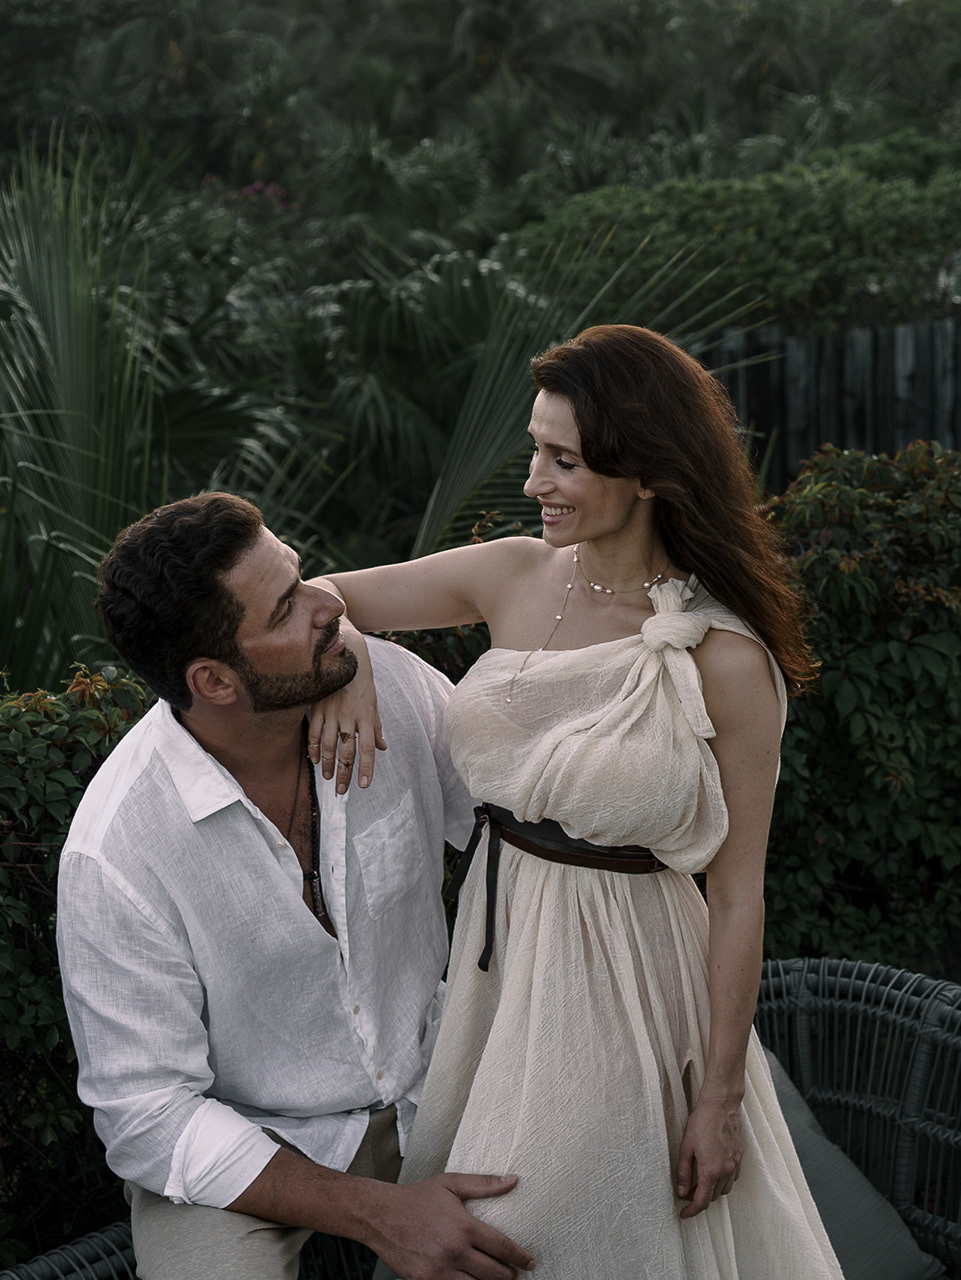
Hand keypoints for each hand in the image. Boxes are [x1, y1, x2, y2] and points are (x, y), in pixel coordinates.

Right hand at [308, 630, 385, 791]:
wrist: (347, 654)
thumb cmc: (363, 681)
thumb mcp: (374, 703)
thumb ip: (376, 727)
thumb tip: (382, 747)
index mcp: (366, 716)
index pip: (367, 749)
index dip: (366, 769)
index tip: (363, 785)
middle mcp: (350, 716)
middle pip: (346, 752)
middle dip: (344, 774)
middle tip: (341, 791)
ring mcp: (332, 712)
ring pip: (328, 745)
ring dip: (327, 764)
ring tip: (327, 778)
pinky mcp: (318, 706)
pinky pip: (314, 732)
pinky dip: (314, 748)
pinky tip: (314, 760)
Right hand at [368, 1173, 534, 1279]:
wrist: (380, 1215)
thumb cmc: (416, 1198)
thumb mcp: (451, 1184)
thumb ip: (483, 1184)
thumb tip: (513, 1180)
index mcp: (464, 1226)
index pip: (502, 1247)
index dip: (520, 1256)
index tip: (529, 1261)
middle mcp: (454, 1251)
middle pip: (494, 1273)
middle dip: (509, 1275)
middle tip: (515, 1273)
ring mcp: (439, 1271)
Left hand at [675, 1095, 743, 1218]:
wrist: (721, 1105)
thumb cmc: (702, 1122)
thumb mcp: (686, 1147)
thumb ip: (684, 1172)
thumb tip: (682, 1191)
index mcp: (710, 1171)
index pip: (702, 1201)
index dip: (691, 1211)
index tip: (684, 1213)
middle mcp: (726, 1171)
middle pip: (713, 1197)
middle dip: (699, 1198)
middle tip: (686, 1192)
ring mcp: (735, 1165)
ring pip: (724, 1189)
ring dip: (712, 1191)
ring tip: (699, 1182)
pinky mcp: (740, 1157)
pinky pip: (733, 1178)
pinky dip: (723, 1181)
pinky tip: (714, 1172)